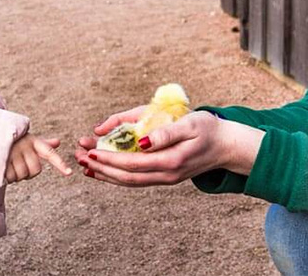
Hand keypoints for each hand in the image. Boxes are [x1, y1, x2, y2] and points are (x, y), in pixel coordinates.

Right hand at [5, 134, 72, 182]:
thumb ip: (43, 143)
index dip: (60, 163)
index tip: (69, 173)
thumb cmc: (12, 141)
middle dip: (28, 173)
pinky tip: (3, 168)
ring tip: (9, 164)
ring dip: (16, 175)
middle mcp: (25, 146)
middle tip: (19, 165)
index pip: (49, 153)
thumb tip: (57, 142)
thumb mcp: (28, 140)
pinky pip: (10, 177)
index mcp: (33, 141)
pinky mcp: (2, 161)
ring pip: (22, 175)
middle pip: (35, 170)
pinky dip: (7, 177)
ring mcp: (13, 153)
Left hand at [74, 110, 264, 186]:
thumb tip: (141, 141)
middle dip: (101, 168)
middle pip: (126, 177)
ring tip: (85, 166)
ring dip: (106, 175)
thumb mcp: (190, 124)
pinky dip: (118, 176)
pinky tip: (105, 171)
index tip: (90, 151)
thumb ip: (166, 133)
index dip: (109, 159)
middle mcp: (167, 175)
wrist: (228, 146)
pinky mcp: (165, 177)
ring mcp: (166, 179)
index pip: (132, 164)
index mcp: (171, 161)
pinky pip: (137, 180)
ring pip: (130, 182)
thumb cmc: (209, 129)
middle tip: (79, 158)